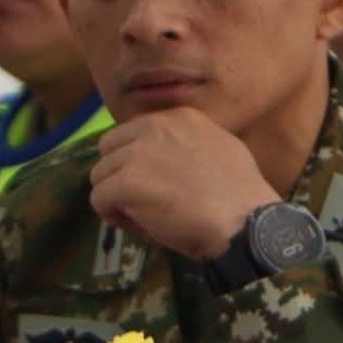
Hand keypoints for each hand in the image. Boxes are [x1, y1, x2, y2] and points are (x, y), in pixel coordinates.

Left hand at [89, 107, 279, 260]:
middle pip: (109, 149)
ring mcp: (136, 154)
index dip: (138, 159)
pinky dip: (114, 216)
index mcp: (178, 117)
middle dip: (119, 174)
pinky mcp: (126, 183)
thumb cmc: (240, 194)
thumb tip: (175, 155)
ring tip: (143, 215)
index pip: (133, 132)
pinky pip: (99, 199)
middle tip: (141, 199)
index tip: (155, 181)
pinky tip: (138, 225)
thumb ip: (189, 142)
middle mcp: (153, 127)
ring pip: (100, 175)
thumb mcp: (221, 147)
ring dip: (116, 197)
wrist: (243, 220)